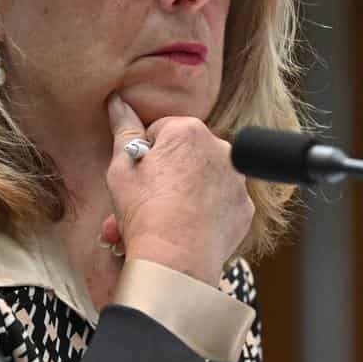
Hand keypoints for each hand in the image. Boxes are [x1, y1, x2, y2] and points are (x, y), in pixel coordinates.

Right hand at [100, 94, 253, 284]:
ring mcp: (237, 179)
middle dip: (162, 179)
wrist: (176, 260)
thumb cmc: (145, 211)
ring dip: (182, 196)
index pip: (160, 133)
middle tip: (142, 204)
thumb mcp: (121, 167)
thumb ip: (123, 129)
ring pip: (202, 182)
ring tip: (158, 222)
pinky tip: (185, 229)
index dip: (144, 157)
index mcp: (189, 130)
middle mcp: (220, 148)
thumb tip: (118, 102)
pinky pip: (220, 205)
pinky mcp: (244, 208)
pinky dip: (205, 214)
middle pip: (184, 158)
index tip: (138, 178)